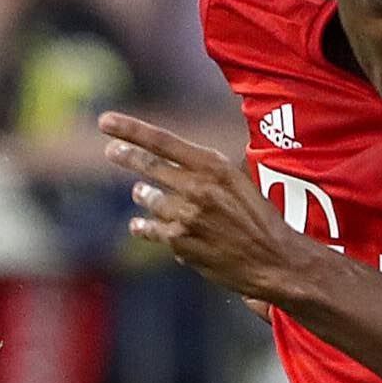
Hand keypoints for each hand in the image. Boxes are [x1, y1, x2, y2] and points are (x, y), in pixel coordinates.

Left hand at [104, 112, 315, 303]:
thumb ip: (206, 170)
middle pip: (148, 166)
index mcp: (214, 167)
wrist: (275, 261)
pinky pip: (152, 229)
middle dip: (125, 156)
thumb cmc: (262, 219)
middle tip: (112, 152)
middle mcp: (197, 188)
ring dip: (144, 195)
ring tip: (141, 192)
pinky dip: (146, 226)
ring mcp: (186, 216)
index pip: (163, 141)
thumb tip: (173, 161)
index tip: (105, 121)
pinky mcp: (179, 243)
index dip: (130, 130)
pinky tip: (140, 225)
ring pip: (149, 198)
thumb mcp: (240, 183)